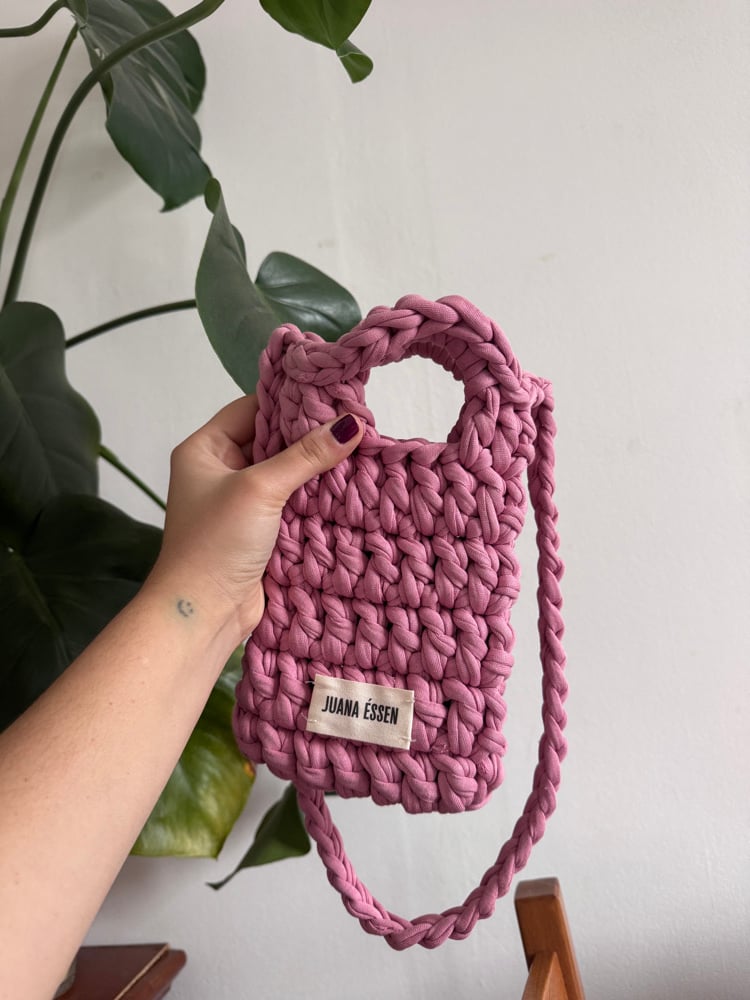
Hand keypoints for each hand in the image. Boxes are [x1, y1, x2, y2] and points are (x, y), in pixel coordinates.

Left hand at [144, 395, 362, 645]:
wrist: (204, 613)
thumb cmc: (216, 543)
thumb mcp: (261, 489)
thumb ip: (305, 455)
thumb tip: (350, 424)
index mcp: (204, 450)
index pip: (251, 409)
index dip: (289, 404)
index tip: (332, 399)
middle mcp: (219, 471)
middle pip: (270, 440)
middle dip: (308, 437)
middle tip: (354, 425)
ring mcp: (239, 502)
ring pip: (284, 473)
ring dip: (314, 469)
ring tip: (358, 452)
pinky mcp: (258, 530)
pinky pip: (289, 502)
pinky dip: (312, 497)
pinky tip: (344, 488)